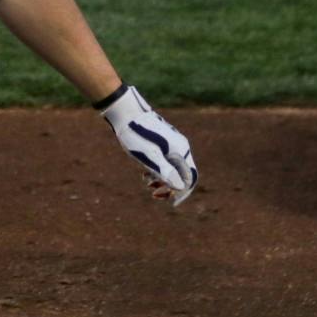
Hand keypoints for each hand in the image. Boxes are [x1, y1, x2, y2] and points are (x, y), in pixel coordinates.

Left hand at [99, 85, 197, 206]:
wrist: (126, 113)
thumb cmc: (136, 135)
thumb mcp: (149, 157)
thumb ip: (166, 171)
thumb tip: (181, 187)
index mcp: (180, 151)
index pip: (190, 177)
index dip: (183, 193)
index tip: (172, 203)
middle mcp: (180, 147)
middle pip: (182, 174)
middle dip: (171, 188)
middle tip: (155, 195)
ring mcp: (172, 144)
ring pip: (173, 168)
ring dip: (162, 180)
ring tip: (147, 185)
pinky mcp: (163, 142)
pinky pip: (166, 162)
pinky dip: (158, 171)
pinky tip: (145, 176)